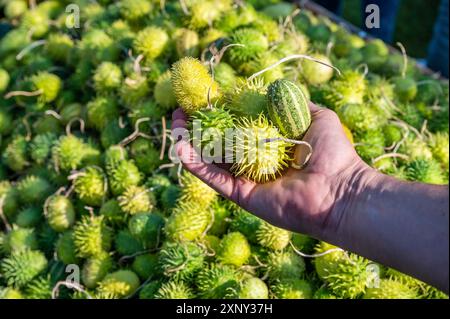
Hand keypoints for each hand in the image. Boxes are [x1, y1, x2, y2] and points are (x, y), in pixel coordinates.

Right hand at [171, 102, 373, 239]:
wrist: (339, 189)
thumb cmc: (332, 153)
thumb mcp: (316, 116)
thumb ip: (292, 103)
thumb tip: (272, 88)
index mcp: (268, 144)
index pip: (236, 125)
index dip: (217, 112)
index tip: (201, 98)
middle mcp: (253, 162)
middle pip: (217, 142)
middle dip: (197, 126)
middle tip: (179, 112)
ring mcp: (246, 180)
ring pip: (210, 160)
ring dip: (189, 143)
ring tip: (175, 125)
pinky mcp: (241, 196)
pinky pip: (214, 179)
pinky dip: (196, 164)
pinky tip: (181, 148)